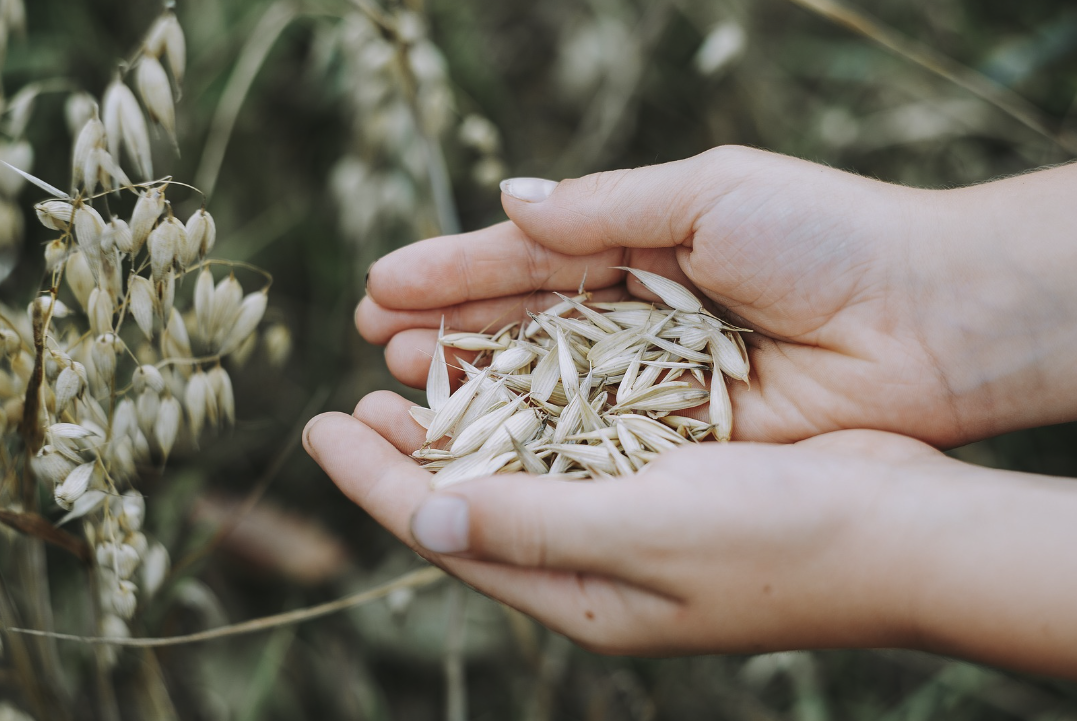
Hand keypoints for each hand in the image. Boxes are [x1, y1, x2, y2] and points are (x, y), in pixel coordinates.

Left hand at [305, 393, 1076, 677]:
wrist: (900, 531)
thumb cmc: (779, 540)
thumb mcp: (643, 533)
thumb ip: (532, 523)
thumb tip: (424, 515)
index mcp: (577, 594)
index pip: (446, 531)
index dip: (374, 480)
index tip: (317, 428)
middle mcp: (593, 563)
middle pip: (472, 502)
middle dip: (406, 453)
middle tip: (352, 401)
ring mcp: (630, 522)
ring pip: (519, 469)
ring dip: (462, 424)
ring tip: (410, 379)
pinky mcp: (666, 480)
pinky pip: (573, 445)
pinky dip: (530, 410)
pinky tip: (510, 375)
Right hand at [358, 147, 1076, 445]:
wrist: (924, 320)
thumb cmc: (822, 237)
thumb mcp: (706, 193)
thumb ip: (601, 208)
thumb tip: (508, 200)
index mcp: (640, 244)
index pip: (528, 258)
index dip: (456, 270)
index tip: (382, 282)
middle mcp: (635, 315)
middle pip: (523, 323)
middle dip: (449, 326)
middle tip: (373, 337)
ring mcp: (652, 380)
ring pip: (544, 383)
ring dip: (474, 379)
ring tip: (401, 377)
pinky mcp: (677, 437)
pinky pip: (590, 436)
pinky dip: (533, 435)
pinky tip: (474, 432)